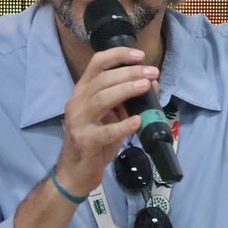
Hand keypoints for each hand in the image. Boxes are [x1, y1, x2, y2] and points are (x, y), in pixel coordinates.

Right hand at [52, 46, 153, 196]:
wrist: (74, 172)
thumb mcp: (111, 116)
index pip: (96, 63)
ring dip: (126, 90)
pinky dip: (123, 125)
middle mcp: (77, 102)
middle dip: (129, 73)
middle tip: (152, 73)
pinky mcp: (86, 141)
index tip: (140, 55)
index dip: (118, 55)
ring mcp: (79, 122)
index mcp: (83, 91)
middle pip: (102, 79)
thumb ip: (127, 100)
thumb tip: (152, 83)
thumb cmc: (95, 140)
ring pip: (102, 99)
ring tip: (146, 87)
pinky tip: (138, 121)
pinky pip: (106, 131)